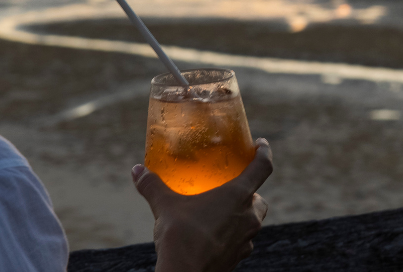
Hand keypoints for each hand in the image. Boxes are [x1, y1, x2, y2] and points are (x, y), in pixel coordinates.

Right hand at [131, 139, 273, 271]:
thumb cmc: (180, 236)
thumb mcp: (164, 206)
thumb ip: (152, 185)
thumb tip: (138, 170)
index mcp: (239, 196)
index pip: (263, 167)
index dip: (264, 152)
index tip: (261, 145)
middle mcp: (249, 217)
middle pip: (260, 199)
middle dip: (251, 192)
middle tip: (233, 188)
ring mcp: (247, 239)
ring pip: (253, 222)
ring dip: (242, 215)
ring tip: (221, 212)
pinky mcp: (239, 257)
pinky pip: (242, 241)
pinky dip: (232, 235)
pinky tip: (214, 235)